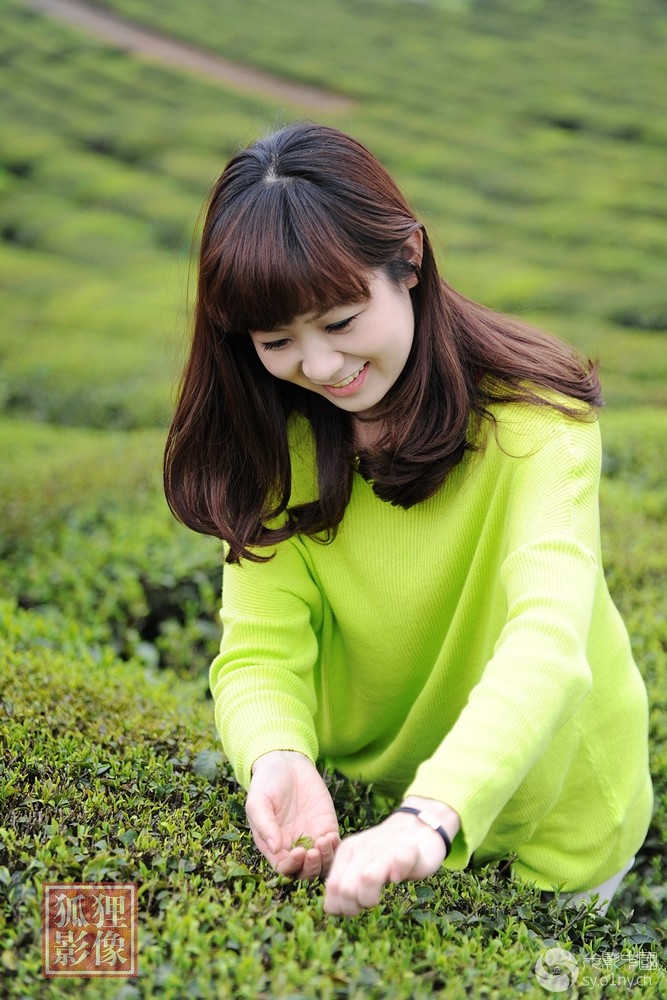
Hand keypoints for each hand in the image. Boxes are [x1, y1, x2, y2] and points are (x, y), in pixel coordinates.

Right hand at [246, 750, 340, 878]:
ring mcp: (311, 838)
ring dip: (325, 860)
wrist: (286, 763)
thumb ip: (265, 824)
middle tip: (313, 852)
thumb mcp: (258, 801)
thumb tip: (274, 848)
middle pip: (305, 872)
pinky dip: (335, 847)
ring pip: (322, 864)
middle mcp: (293, 847)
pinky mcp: (326, 826)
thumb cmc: (266, 783)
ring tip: (324, 841)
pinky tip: (331, 836)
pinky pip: (334, 846)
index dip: (292, 866)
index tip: (298, 853)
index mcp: (274, 846)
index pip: (284, 868)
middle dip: (311, 868)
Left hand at [323, 797, 458, 915]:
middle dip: (354, 907)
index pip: (332, 887)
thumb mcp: (359, 865)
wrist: (417, 827)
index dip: (340, 907)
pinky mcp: (408, 848)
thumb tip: (332, 910)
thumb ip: (345, 883)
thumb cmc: (385, 855)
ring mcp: (384, 847)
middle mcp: (362, 849)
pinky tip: (399, 877)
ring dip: (371, 897)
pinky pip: (401, 861)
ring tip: (379, 895)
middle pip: (347, 889)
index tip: (352, 908)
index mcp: (347, 852)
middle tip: (365, 904)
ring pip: (368, 878)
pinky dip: (400, 872)